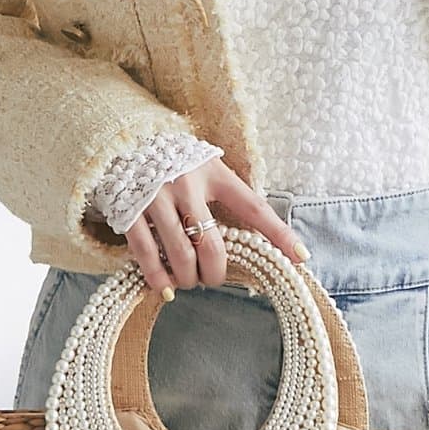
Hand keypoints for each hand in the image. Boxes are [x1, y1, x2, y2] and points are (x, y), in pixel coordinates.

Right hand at [125, 158, 309, 295]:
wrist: (127, 142)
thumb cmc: (178, 164)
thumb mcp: (210, 169)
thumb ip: (232, 198)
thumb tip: (260, 237)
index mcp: (214, 173)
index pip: (254, 208)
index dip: (279, 234)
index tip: (301, 256)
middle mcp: (187, 184)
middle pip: (211, 245)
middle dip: (215, 272)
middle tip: (213, 278)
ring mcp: (156, 198)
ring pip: (180, 254)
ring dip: (189, 278)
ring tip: (190, 280)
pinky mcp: (130, 211)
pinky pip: (147, 254)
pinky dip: (158, 277)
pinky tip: (165, 288)